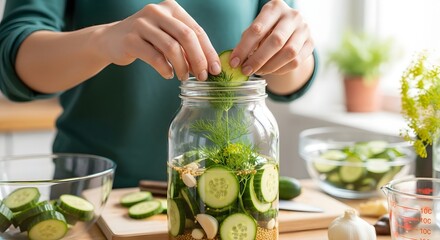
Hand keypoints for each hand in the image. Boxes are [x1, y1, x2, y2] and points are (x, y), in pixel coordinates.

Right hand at [98, 0, 219, 79]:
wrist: (111, 40)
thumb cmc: (146, 40)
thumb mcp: (168, 35)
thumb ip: (186, 44)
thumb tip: (209, 65)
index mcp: (171, 8)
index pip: (196, 30)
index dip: (208, 52)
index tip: (215, 69)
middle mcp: (157, 11)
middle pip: (186, 36)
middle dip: (198, 60)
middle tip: (202, 77)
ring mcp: (142, 23)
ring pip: (171, 47)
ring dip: (182, 67)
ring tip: (183, 77)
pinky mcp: (130, 39)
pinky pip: (154, 57)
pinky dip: (165, 69)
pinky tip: (168, 74)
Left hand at [230, 0, 313, 75]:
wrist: (291, 29)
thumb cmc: (268, 28)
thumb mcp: (257, 28)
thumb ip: (247, 41)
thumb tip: (235, 61)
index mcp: (275, 7)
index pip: (257, 29)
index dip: (244, 48)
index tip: (234, 62)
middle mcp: (293, 16)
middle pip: (276, 41)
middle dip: (258, 59)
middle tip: (246, 70)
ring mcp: (304, 29)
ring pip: (288, 53)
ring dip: (270, 66)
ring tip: (258, 71)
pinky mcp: (311, 43)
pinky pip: (296, 62)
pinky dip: (280, 69)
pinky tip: (270, 70)